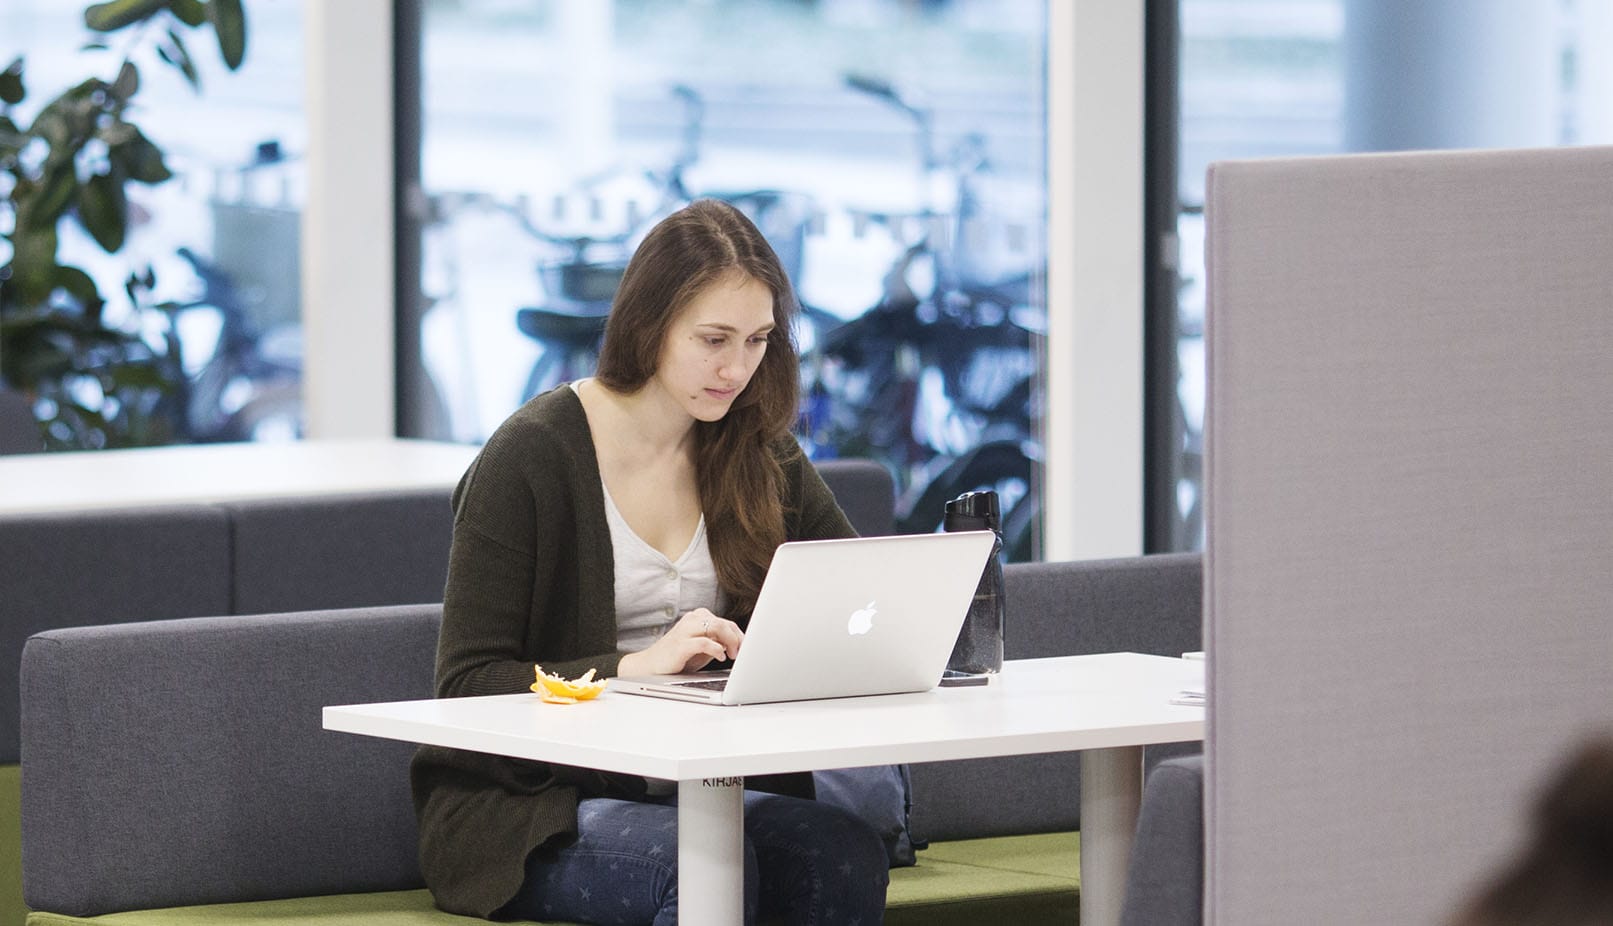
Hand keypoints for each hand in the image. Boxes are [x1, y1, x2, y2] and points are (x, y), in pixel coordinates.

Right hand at [617, 608, 742, 676]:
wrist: (650, 666)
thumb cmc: (679, 657)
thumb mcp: (703, 649)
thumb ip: (718, 642)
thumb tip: (740, 644)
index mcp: (698, 617)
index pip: (726, 622)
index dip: (740, 636)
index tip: (747, 648)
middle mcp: (692, 620)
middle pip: (724, 623)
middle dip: (737, 638)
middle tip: (741, 653)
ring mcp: (685, 630)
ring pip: (716, 626)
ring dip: (730, 641)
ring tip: (732, 654)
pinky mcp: (680, 644)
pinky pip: (704, 642)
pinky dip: (716, 649)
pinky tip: (720, 656)